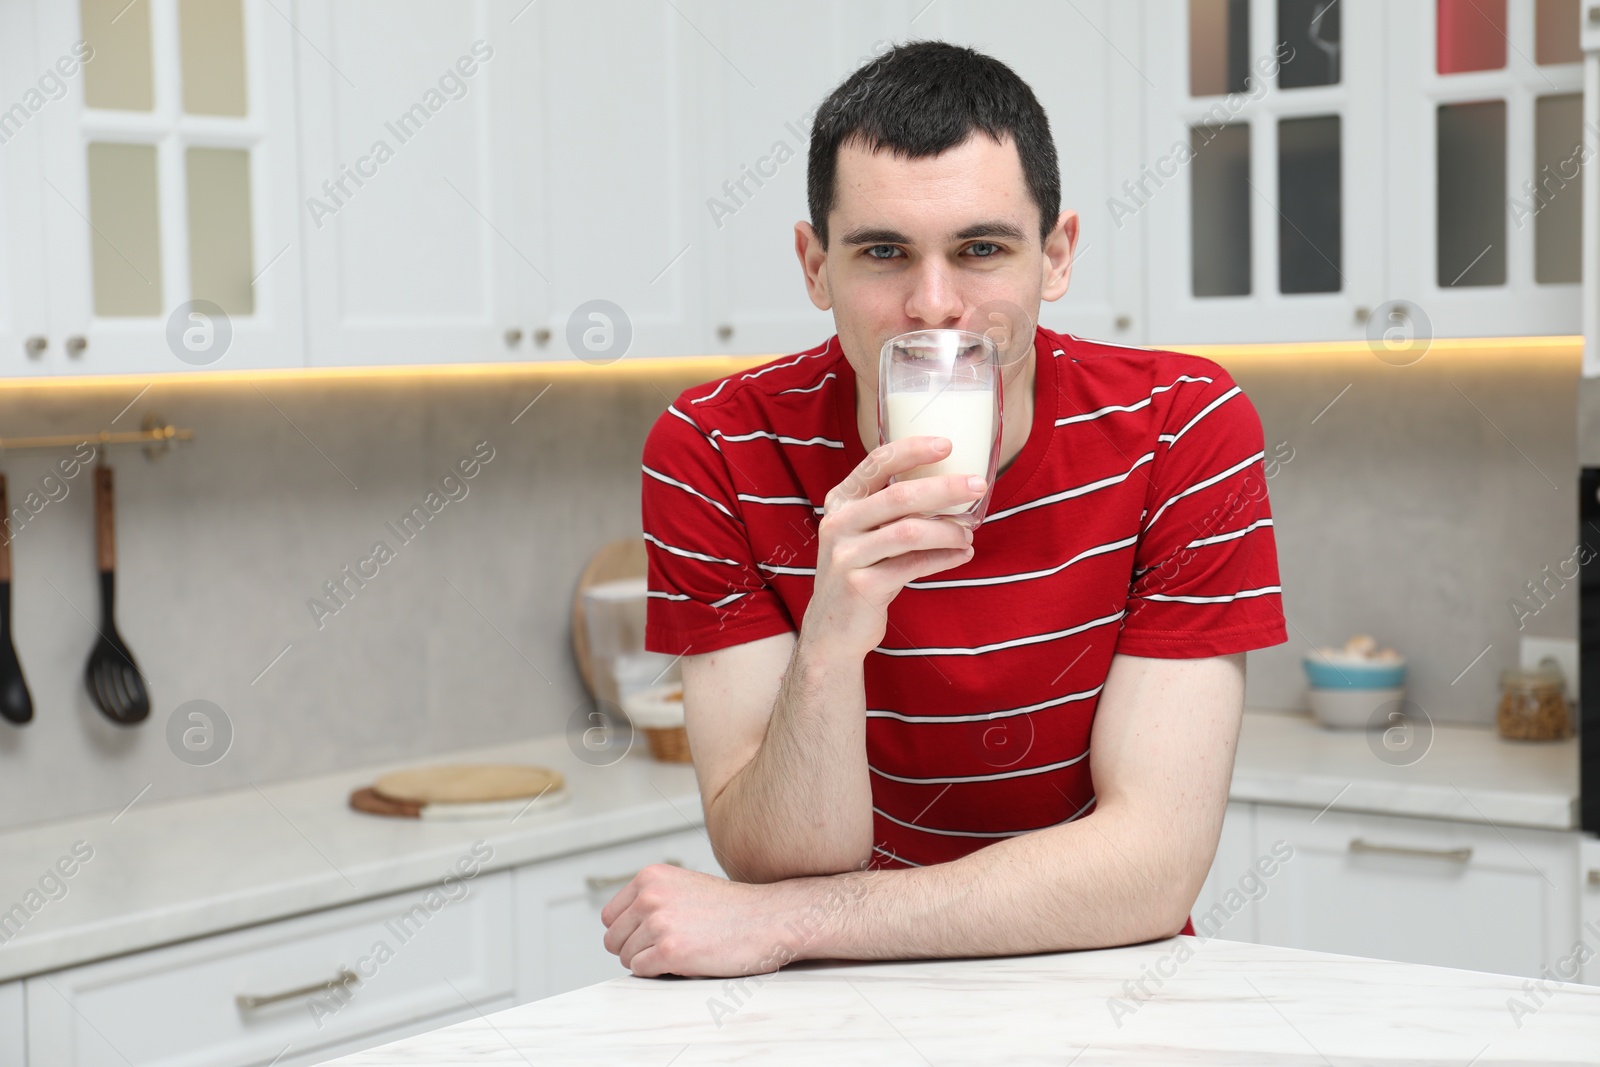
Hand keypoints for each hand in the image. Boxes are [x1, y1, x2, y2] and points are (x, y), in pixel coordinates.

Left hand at [600, 862, 813, 977]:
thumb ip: (651, 899)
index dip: (628, 932)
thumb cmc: (730, 908)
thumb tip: (619, 930)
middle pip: (613, 939)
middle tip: (667, 948)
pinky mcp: (670, 952)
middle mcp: (650, 896)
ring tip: (682, 951)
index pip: (610, 917)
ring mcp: (659, 924)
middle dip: (635, 949)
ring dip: (650, 962)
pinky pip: (641, 971)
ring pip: (627, 958)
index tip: (650, 937)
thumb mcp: (682, 887)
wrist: (767, 919)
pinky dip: (658, 973)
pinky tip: (684, 962)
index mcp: (650, 877)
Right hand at [805, 436, 983, 657]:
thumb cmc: (860, 573)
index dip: (913, 450)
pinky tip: (962, 555)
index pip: (876, 462)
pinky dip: (944, 558)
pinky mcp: (861, 585)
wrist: (832, 629)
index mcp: (840, 501)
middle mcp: (838, 523)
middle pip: (900, 495)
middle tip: (977, 486)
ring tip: (968, 533)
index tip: (947, 444)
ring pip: (910, 531)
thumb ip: (891, 511)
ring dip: (948, 530)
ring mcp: (846, 555)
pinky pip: (913, 565)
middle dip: (945, 487)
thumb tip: (952, 486)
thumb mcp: (864, 534)